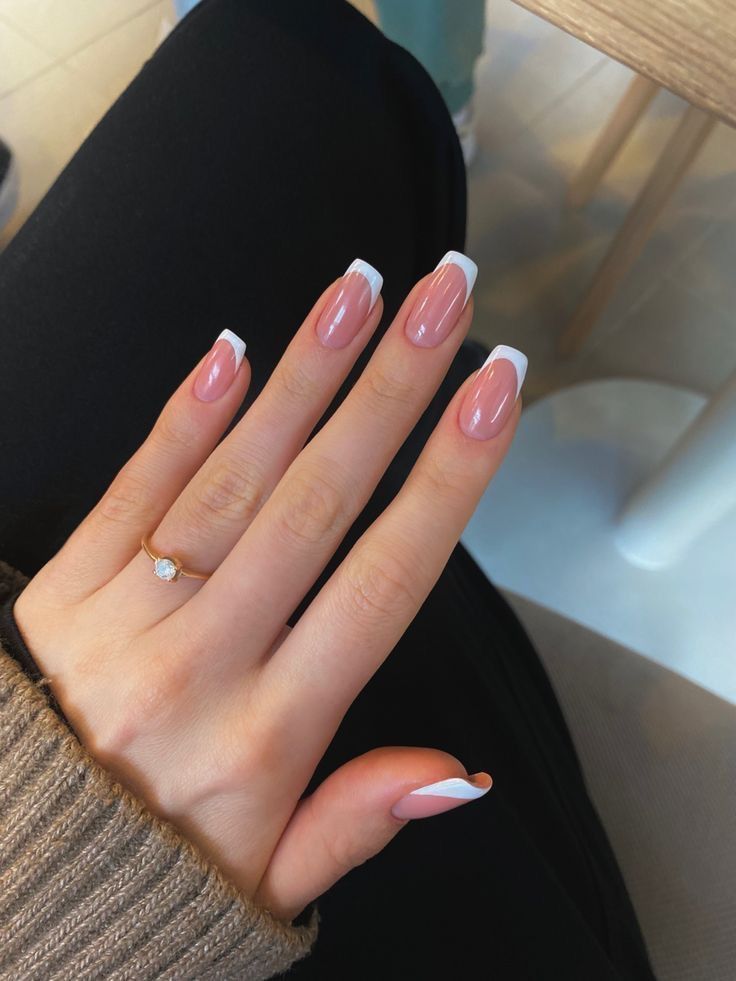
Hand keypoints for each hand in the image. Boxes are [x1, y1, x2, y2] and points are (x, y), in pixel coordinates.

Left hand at [13, 254, 524, 921]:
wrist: (16, 871)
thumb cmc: (156, 867)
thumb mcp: (271, 877)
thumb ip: (359, 818)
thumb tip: (459, 772)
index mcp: (268, 734)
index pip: (384, 582)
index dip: (449, 478)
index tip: (494, 394)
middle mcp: (200, 664)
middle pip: (316, 503)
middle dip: (391, 389)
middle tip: (442, 297)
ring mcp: (122, 619)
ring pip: (231, 480)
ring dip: (301, 377)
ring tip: (356, 293)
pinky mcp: (62, 593)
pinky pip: (131, 492)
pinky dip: (184, 420)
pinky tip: (233, 354)